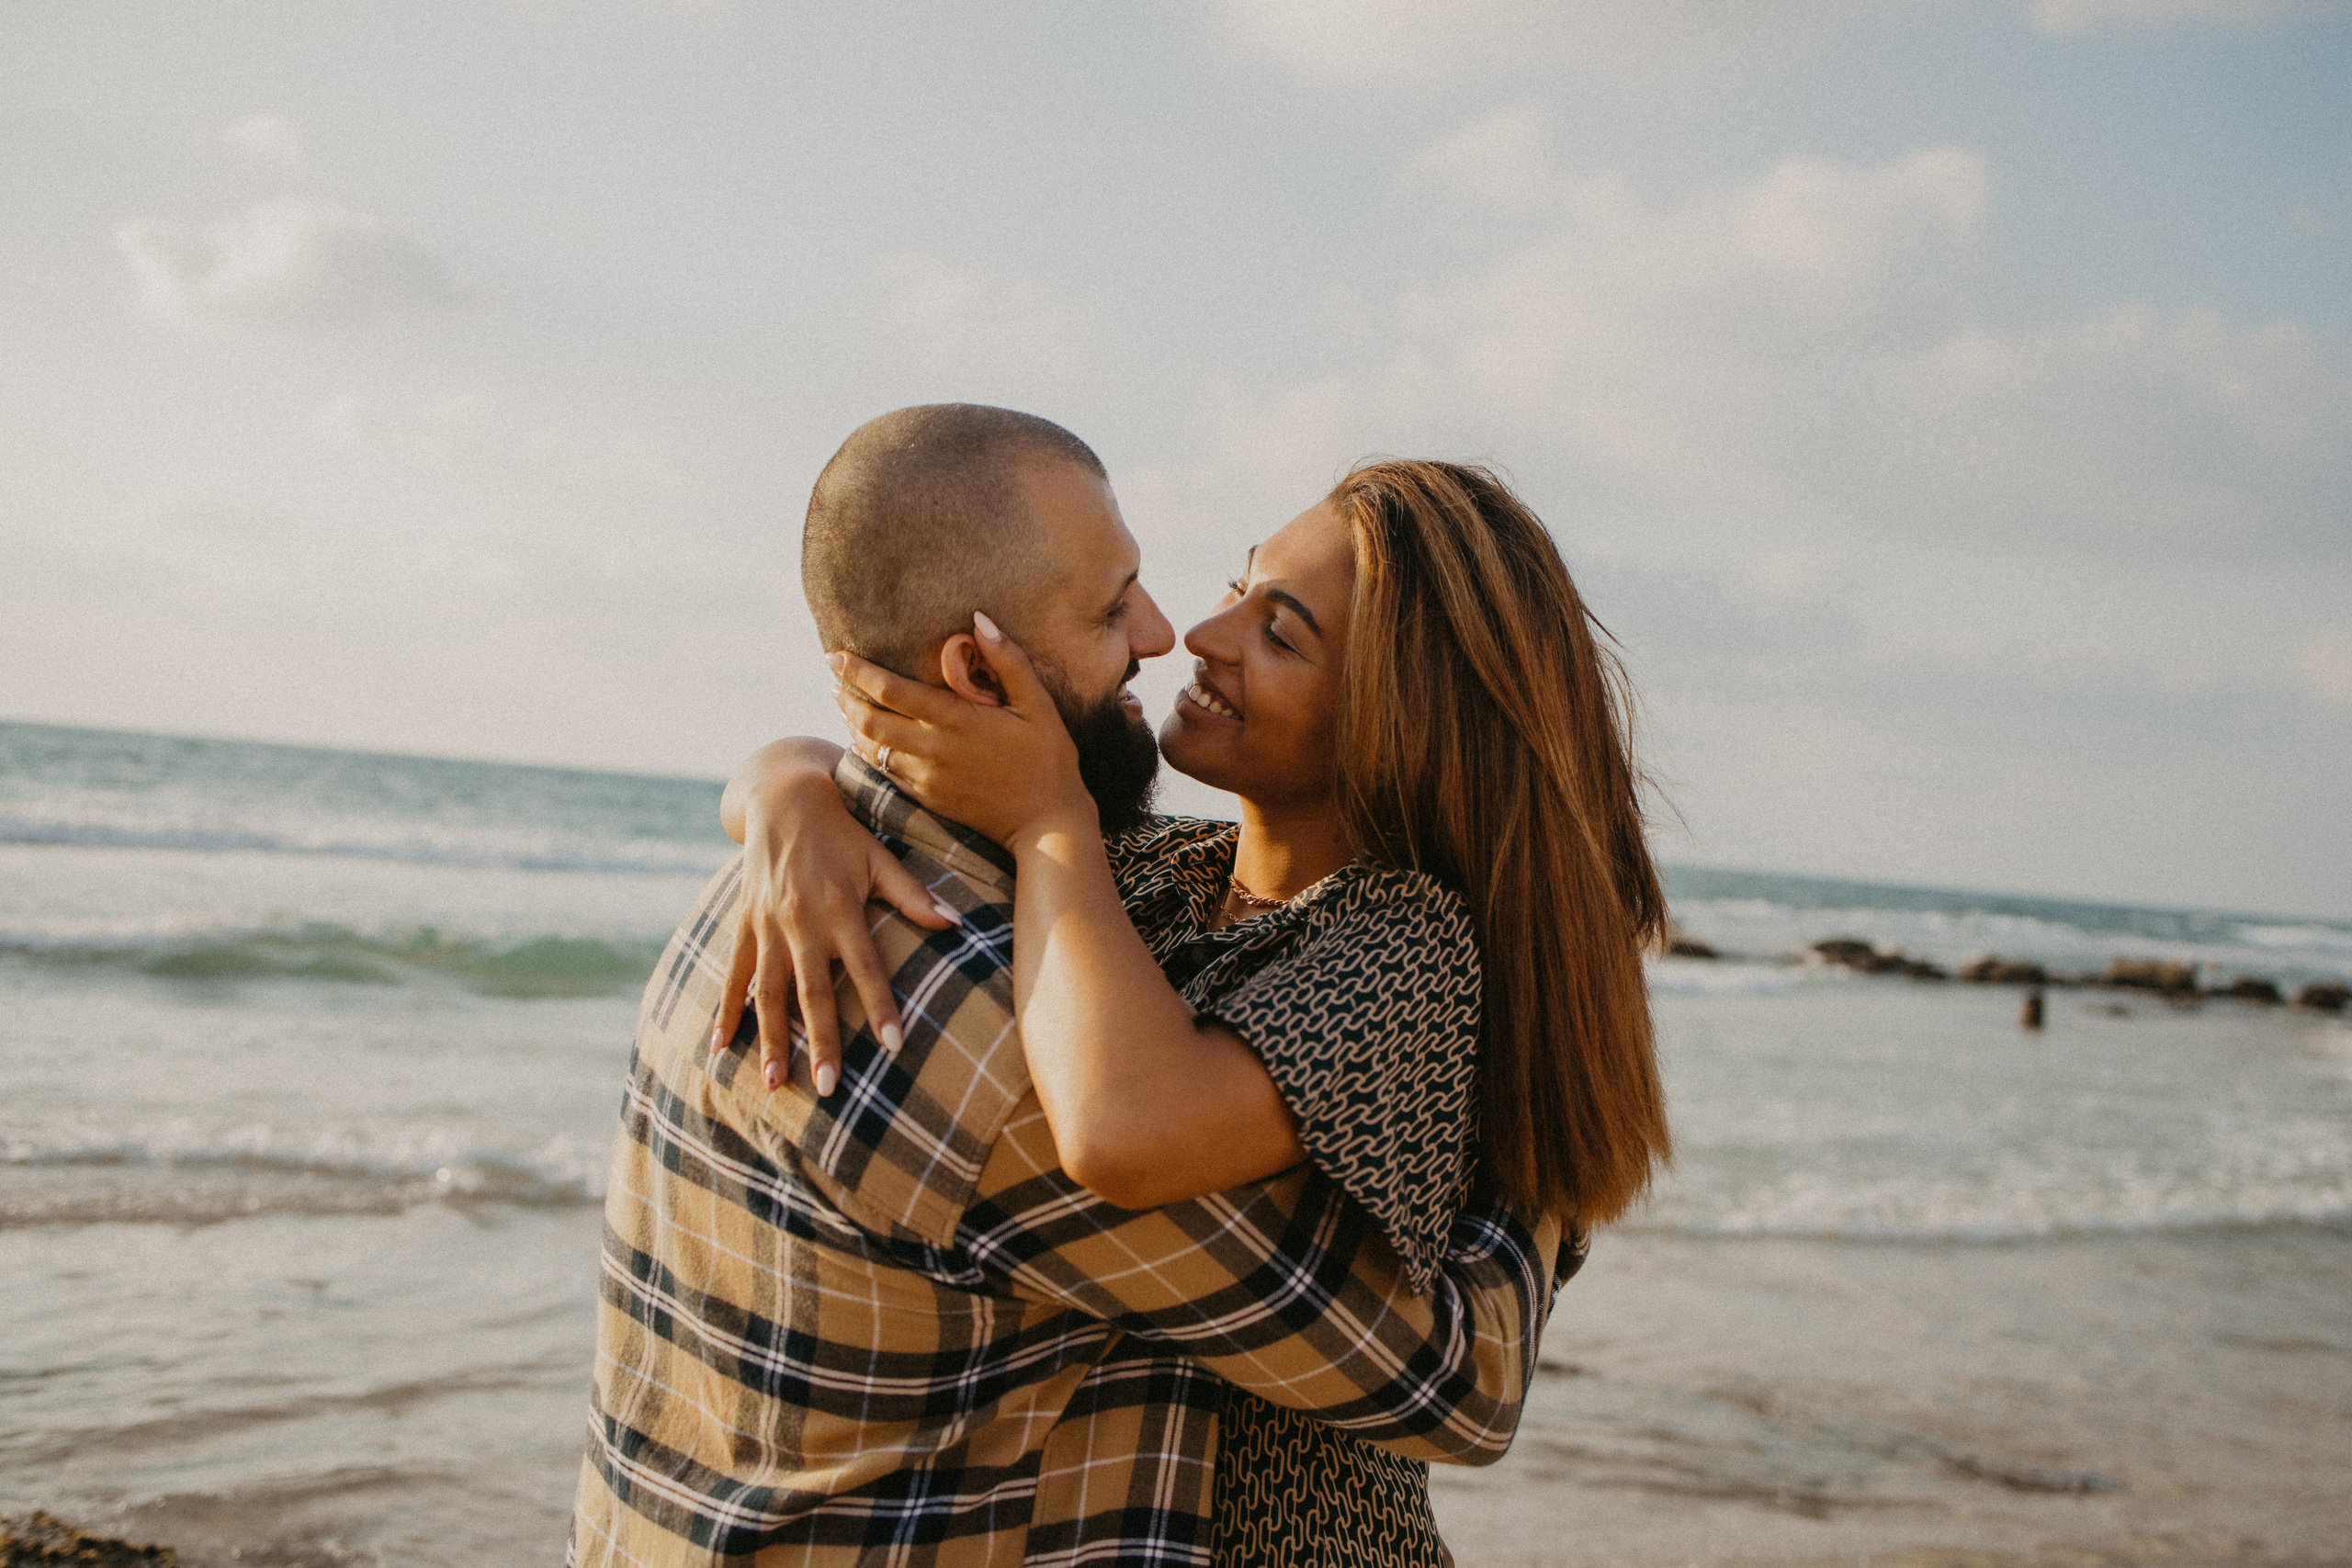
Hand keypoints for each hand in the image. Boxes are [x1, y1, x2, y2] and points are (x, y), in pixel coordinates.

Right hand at [711, 743, 960, 1098]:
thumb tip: (955, 925)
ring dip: (771, 1039)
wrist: (783, 799)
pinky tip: (720, 1049)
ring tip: (776, 1083)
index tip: (893, 1046)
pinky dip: (725, 1012)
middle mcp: (801, 920)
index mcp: (840, 907)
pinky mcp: (743, 925)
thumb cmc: (843, 833)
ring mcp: (767, 926)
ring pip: (767, 992)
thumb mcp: (880, 857)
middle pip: (813, 990)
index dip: (880, 1006)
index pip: (866, 967)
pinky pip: (731, 975)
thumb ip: (913, 895)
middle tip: (828, 1087)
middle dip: (821, 1040)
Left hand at [831, 613, 1097, 850]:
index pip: (890, 690)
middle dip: (845, 697)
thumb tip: (979, 619)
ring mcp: (927, 778)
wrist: (1048, 823)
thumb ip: (1008, 660)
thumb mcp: (1038, 704)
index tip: (835, 655)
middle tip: (834, 678)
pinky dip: (870, 752)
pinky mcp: (928, 798)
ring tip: (845, 704)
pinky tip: (868, 741)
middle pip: (869, 721)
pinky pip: (886, 772)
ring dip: (853, 725)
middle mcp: (933, 750)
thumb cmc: (1048, 758)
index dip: (857, 671)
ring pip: (872, 749)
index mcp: (956, 720)